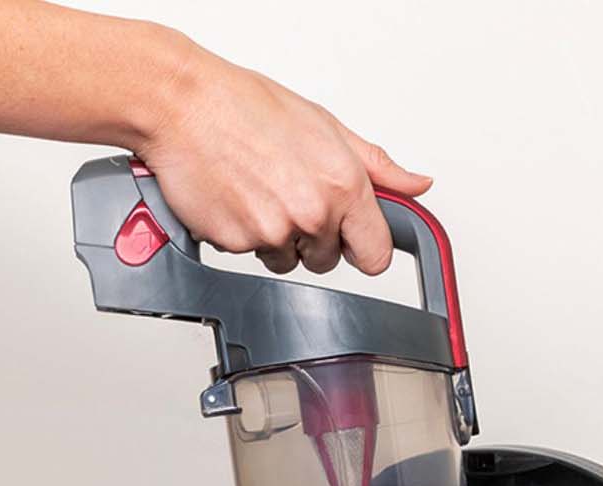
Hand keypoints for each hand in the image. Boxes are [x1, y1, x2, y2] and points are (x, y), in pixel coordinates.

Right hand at [137, 49, 432, 275]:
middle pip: (327, 260)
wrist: (185, 107)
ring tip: (258, 192)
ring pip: (285, 260)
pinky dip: (240, 233)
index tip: (354, 239)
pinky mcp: (235, 243)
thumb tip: (416, 185)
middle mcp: (311, 213)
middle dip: (313, 238)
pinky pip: (246, 254)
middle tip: (289, 195)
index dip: (364, 247)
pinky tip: (234, 197)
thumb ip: (377, 165)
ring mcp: (272, 232)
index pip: (376, 254)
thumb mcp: (326, 126)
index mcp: (343, 186)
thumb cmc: (247, 108)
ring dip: (275, 238)